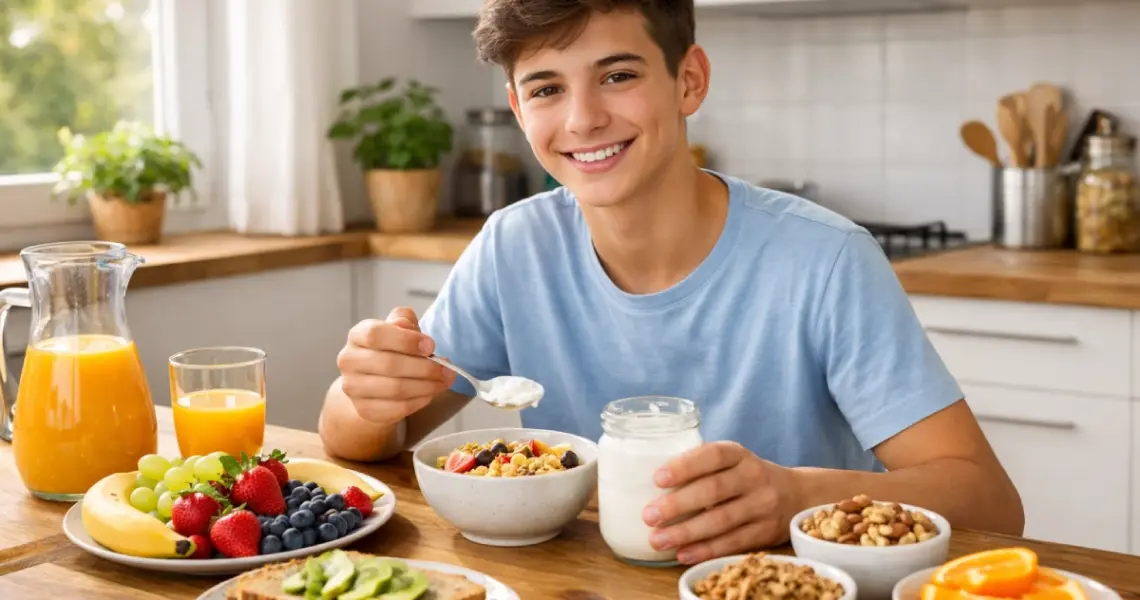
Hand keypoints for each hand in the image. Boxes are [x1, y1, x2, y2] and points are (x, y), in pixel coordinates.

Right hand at [335, 307, 454, 423]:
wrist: (372, 382)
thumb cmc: (391, 350)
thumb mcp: (398, 329)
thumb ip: (405, 321)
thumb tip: (409, 327)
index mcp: (357, 335)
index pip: (376, 334)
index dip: (406, 340)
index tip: (431, 345)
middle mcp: (349, 361)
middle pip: (389, 364)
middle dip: (425, 368)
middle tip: (447, 369)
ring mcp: (353, 388)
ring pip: (395, 389)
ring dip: (426, 386)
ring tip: (444, 381)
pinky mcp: (364, 410)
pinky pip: (397, 408)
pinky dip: (419, 401)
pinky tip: (430, 394)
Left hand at [641, 441, 800, 564]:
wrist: (797, 495)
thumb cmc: (746, 477)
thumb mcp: (731, 462)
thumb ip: (701, 467)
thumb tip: (648, 482)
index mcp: (739, 454)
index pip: (712, 455)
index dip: (685, 466)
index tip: (658, 479)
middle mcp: (754, 476)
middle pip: (714, 490)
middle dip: (678, 504)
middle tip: (648, 515)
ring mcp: (763, 505)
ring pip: (722, 520)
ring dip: (687, 532)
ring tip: (658, 540)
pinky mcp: (766, 532)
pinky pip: (733, 543)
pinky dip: (706, 549)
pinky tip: (683, 554)